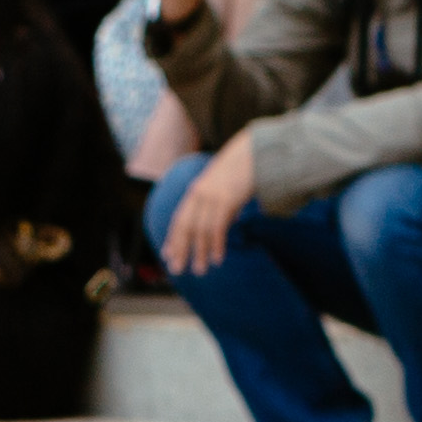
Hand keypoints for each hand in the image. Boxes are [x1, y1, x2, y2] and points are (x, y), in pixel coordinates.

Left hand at [160, 130, 260, 275]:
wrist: (254, 151)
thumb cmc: (242, 169)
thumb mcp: (227, 186)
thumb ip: (223, 203)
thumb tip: (231, 219)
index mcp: (195, 192)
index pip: (179, 219)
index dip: (173, 238)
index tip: (168, 255)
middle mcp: (199, 194)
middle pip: (184, 227)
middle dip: (180, 250)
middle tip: (177, 270)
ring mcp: (212, 197)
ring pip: (200, 231)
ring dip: (199, 253)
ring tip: (199, 271)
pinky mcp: (226, 199)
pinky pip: (217, 227)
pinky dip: (216, 245)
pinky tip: (216, 259)